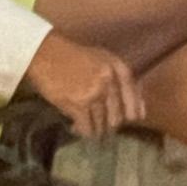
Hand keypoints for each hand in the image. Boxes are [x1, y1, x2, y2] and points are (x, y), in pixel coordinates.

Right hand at [25, 33, 144, 138]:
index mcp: (117, 67)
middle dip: (109, 123)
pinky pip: (87, 129)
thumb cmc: (74, 57)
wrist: (46, 54)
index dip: (133, 111)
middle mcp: (109, 81)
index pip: (134, 97)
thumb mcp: (102, 60)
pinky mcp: (78, 105)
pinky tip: (76, 126)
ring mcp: (94, 93)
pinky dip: (83, 131)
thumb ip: (121, 81)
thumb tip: (140, 111)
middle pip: (118, 117)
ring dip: (95, 128)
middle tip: (99, 121)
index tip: (131, 119)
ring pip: (102, 125)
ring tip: (86, 121)